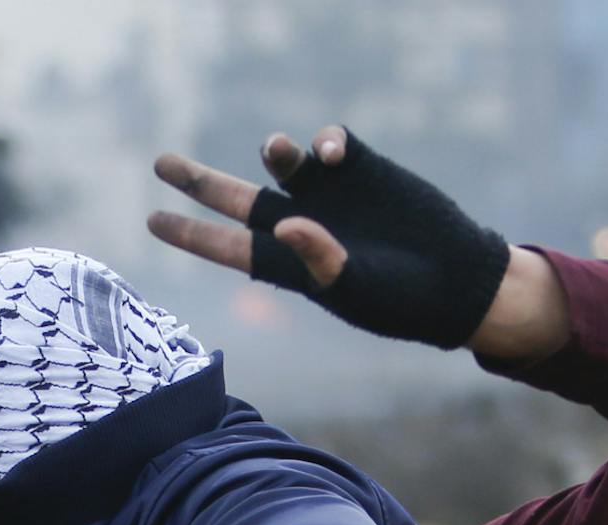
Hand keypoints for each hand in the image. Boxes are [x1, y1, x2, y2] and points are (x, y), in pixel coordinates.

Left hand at [149, 125, 540, 355]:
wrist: (454, 279)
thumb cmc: (400, 300)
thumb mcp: (355, 288)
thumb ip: (318, 259)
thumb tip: (285, 223)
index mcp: (289, 263)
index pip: (227, 246)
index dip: (190, 234)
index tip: (152, 221)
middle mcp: (300, 223)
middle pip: (237, 198)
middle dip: (200, 181)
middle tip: (161, 163)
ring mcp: (329, 194)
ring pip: (281, 162)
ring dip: (276, 151)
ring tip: (280, 150)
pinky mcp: (362, 169)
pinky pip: (329, 142)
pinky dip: (324, 141)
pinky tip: (331, 152)